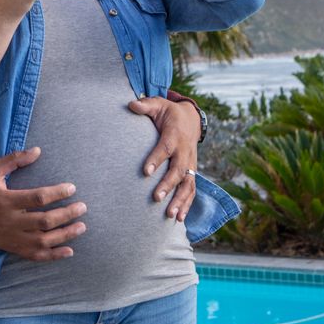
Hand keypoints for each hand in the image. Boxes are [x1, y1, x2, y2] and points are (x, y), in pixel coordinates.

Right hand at [0, 147, 87, 260]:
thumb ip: (14, 160)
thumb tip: (37, 150)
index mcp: (5, 200)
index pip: (37, 198)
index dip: (57, 193)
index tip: (72, 188)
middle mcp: (10, 221)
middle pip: (45, 221)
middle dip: (67, 215)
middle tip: (82, 207)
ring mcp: (11, 237)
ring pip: (43, 241)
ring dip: (65, 235)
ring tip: (81, 227)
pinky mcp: (10, 247)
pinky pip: (34, 255)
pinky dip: (53, 255)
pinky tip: (68, 251)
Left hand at [128, 96, 200, 221]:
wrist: (191, 119)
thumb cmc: (169, 113)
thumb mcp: (158, 104)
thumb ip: (145, 105)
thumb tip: (131, 104)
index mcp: (175, 135)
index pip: (165, 148)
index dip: (156, 159)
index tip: (145, 172)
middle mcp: (185, 151)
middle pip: (178, 170)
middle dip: (168, 185)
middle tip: (156, 198)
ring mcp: (190, 163)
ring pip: (188, 184)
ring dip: (180, 200)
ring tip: (170, 215)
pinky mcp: (192, 172)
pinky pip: (192, 190)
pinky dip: (187, 205)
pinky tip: (179, 219)